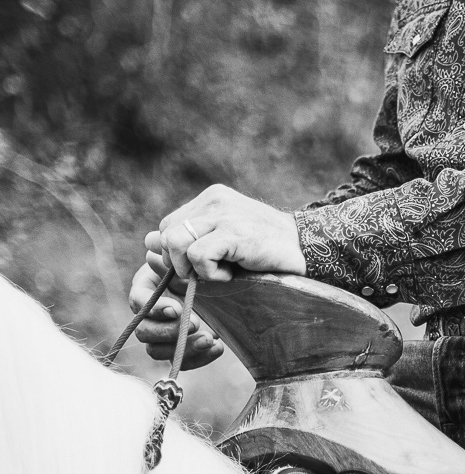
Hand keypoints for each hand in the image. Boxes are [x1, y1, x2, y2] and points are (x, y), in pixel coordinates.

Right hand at [126, 256, 224, 366]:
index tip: (177, 309)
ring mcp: (161, 335)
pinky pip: (180, 362)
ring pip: (156, 351)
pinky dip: (199, 358)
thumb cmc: (200, 266)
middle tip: (195, 323)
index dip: (155, 308)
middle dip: (169, 331)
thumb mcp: (187, 258)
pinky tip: (218, 347)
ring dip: (183, 348)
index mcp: (146, 289)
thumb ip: (172, 258)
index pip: (139, 302)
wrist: (218, 280)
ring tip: (209, 339)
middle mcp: (148, 315)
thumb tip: (153, 256)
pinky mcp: (177, 349)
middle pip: (144, 331)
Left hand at [154, 184, 306, 282]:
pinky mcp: (233, 232)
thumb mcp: (223, 244)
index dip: (177, 254)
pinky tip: (233, 273)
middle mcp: (214, 200)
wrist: (308, 250)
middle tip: (212, 273)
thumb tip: (146, 243)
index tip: (203, 267)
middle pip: (166, 235)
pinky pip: (197, 255)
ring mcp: (223, 213)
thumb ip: (187, 243)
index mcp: (211, 199)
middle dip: (180, 264)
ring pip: (174, 243)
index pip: (169, 227)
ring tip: (221, 273)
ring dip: (192, 269)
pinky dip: (210, 274)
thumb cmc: (267, 252)